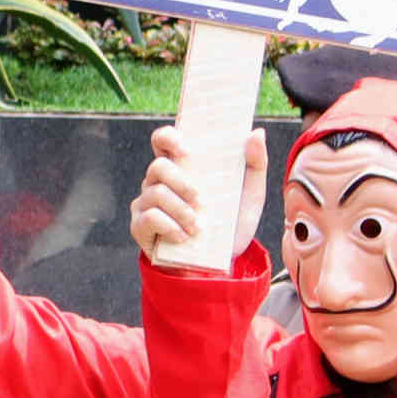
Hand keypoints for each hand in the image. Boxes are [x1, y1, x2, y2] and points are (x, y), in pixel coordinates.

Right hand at [130, 122, 264, 262]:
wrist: (218, 264)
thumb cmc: (231, 224)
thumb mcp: (250, 194)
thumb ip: (255, 163)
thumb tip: (256, 133)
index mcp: (182, 166)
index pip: (164, 139)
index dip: (169, 137)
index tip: (186, 148)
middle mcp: (159, 181)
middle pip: (158, 166)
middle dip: (181, 182)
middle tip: (200, 199)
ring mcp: (146, 203)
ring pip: (156, 193)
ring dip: (181, 210)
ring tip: (197, 227)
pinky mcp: (140, 226)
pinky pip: (150, 218)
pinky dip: (170, 227)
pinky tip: (183, 237)